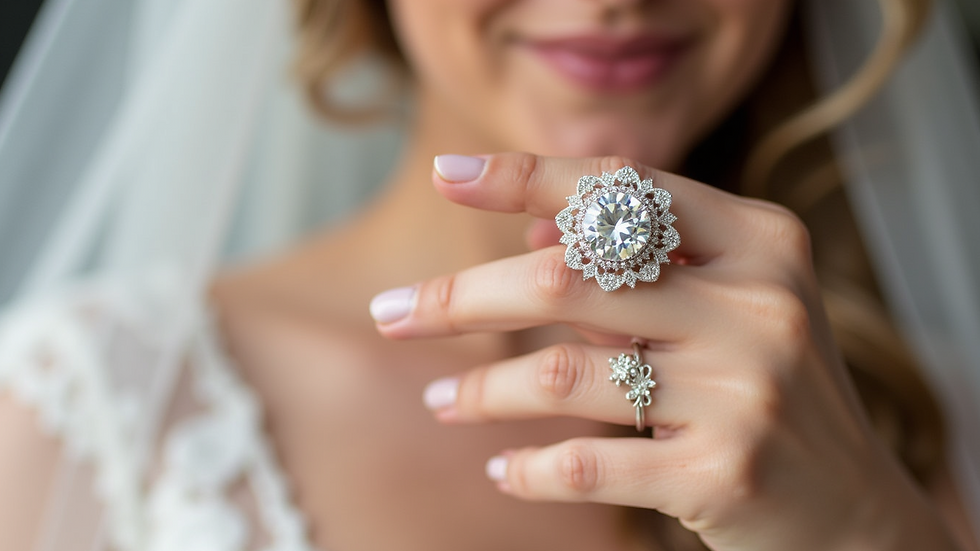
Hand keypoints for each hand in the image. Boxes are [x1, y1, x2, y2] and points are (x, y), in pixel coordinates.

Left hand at [371, 153, 959, 550]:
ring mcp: (744, 391)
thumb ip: (639, 266)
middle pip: (567, 276)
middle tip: (389, 317)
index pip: (621, 188)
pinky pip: (586, 465)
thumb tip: (532, 232)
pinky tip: (502, 468)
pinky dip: (528, 467)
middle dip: (460, 297)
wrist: (856, 510)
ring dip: (480, 392)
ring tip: (437, 400)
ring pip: (562, 374)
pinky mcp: (724, 475)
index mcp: (759, 242)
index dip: (523, 175)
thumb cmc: (769, 390)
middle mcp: (757, 305)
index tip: (444, 172)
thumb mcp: (726, 307)